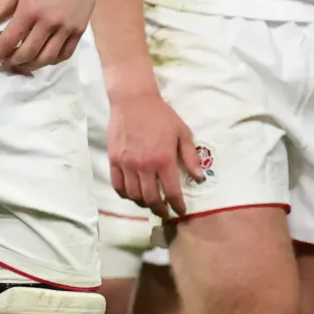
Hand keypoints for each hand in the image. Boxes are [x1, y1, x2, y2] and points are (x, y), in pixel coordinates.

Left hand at [0, 0, 97, 72]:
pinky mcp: (78, 31)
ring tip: (23, 65)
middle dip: (13, 62)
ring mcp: (65, 29)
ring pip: (46, 58)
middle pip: (28, 53)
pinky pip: (65, 54)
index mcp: (30, 10)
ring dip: (31, 66)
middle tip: (6, 63)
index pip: (10, 39)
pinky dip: (52, 61)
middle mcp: (48, 23)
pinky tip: (44, 58)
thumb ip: (2, 3)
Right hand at [108, 82, 202, 219]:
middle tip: (165, 212)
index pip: (172, 191)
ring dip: (143, 203)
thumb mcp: (182, 133)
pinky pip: (118, 186)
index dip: (178, 205)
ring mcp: (127, 164)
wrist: (133, 101)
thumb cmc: (161, 116)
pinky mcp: (114, 161)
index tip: (181, 211)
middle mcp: (144, 166)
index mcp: (164, 160)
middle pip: (151, 198)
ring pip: (134, 195)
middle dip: (160, 209)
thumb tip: (199, 178)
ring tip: (150, 203)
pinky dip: (126, 195)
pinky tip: (133, 194)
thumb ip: (191, 157)